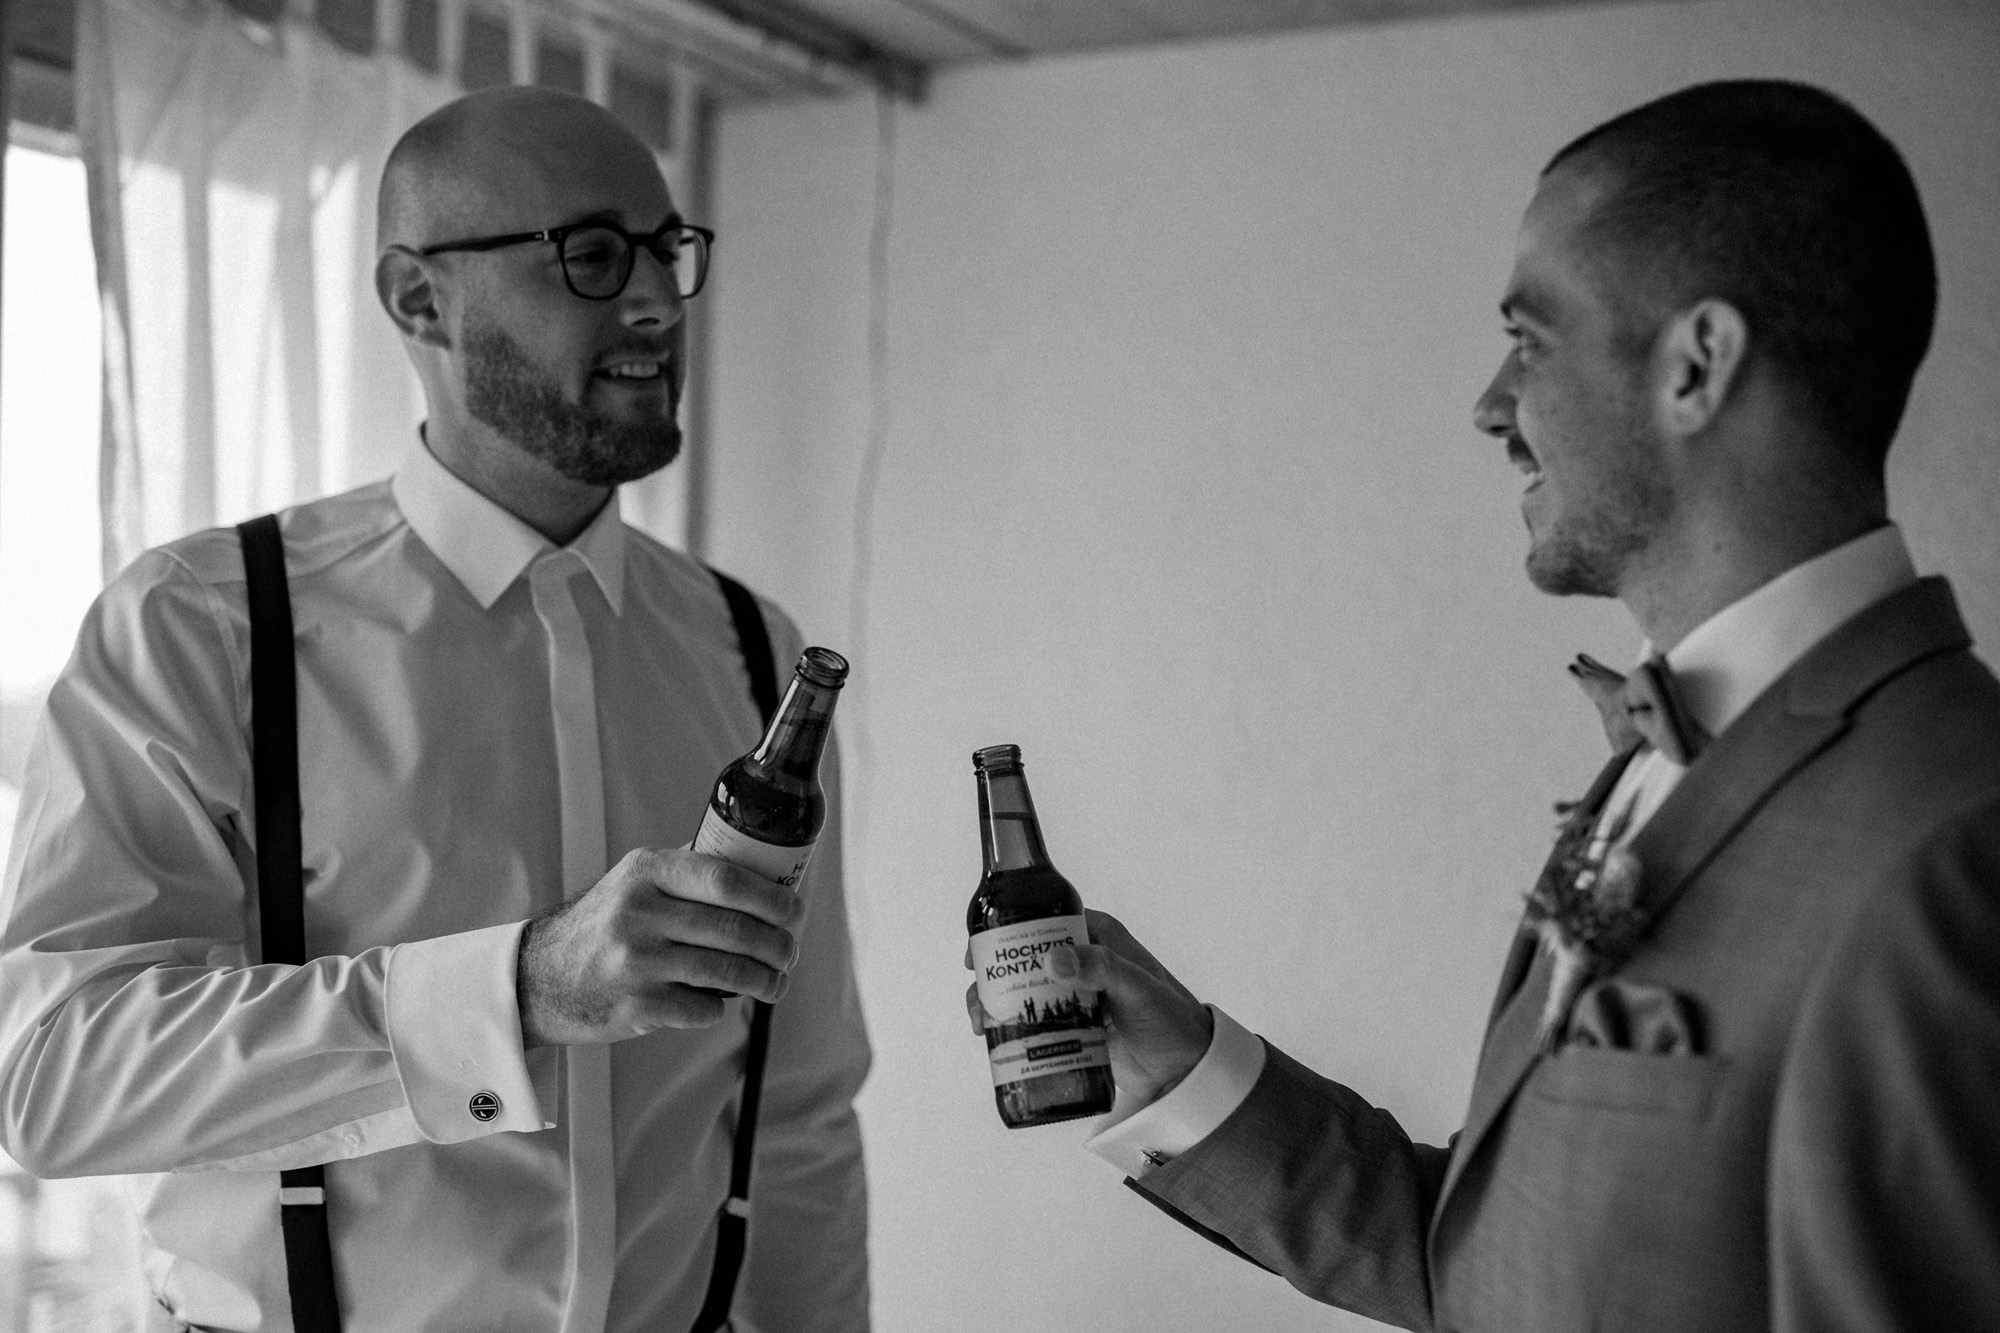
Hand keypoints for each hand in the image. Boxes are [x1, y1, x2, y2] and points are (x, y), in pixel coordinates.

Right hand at [519, 846, 802, 1045]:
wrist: (539, 978)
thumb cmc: (604, 925)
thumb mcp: (634, 881)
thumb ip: (687, 873)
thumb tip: (764, 870)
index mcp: (646, 872)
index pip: (726, 879)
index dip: (772, 898)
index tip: (795, 912)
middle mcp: (639, 913)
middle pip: (735, 929)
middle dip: (778, 945)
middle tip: (790, 952)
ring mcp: (636, 962)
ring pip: (727, 972)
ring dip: (764, 980)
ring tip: (775, 983)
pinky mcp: (636, 1006)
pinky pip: (704, 1008)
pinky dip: (720, 1006)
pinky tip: (719, 1000)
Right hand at [965, 908, 1212, 1106]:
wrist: (1188, 1072)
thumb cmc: (1172, 1020)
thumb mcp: (1140, 989)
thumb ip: (1103, 969)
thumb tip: (1053, 958)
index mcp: (1099, 938)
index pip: (1046, 923)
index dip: (1009, 932)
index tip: (980, 950)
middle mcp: (1084, 961)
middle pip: (1027, 959)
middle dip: (995, 975)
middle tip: (977, 998)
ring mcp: (1076, 996)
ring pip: (1026, 990)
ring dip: (998, 1003)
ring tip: (982, 1024)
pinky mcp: (1074, 1028)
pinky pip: (1036, 1022)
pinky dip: (1013, 1027)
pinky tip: (995, 1039)